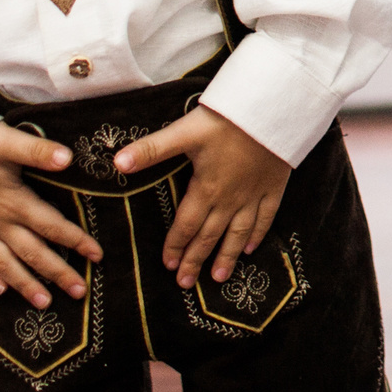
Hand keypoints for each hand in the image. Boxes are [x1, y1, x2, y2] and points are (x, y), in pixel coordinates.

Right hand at [0, 123, 104, 309]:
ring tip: (44, 304)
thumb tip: (68, 158)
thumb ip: (37, 151)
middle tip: (79, 292)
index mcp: (15, 202)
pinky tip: (0, 291)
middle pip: (33, 253)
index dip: (76, 241)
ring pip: (5, 264)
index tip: (97, 256)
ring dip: (26, 284)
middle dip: (57, 273)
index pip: (52, 226)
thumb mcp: (7, 141)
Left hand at [115, 105, 290, 286]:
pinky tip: (251, 247)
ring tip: (218, 277)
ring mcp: (254, 194)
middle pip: (210, 236)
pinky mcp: (274, 185)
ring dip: (226, 256)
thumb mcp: (185, 132)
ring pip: (238, 233)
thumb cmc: (227, 120)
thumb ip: (151, 150)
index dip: (175, 246)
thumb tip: (116, 162)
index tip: (169, 266)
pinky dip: (258, 234)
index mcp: (206, 188)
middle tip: (186, 283)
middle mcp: (230, 198)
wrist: (273, 108)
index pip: (186, 225)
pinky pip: (266, 217)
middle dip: (196, 260)